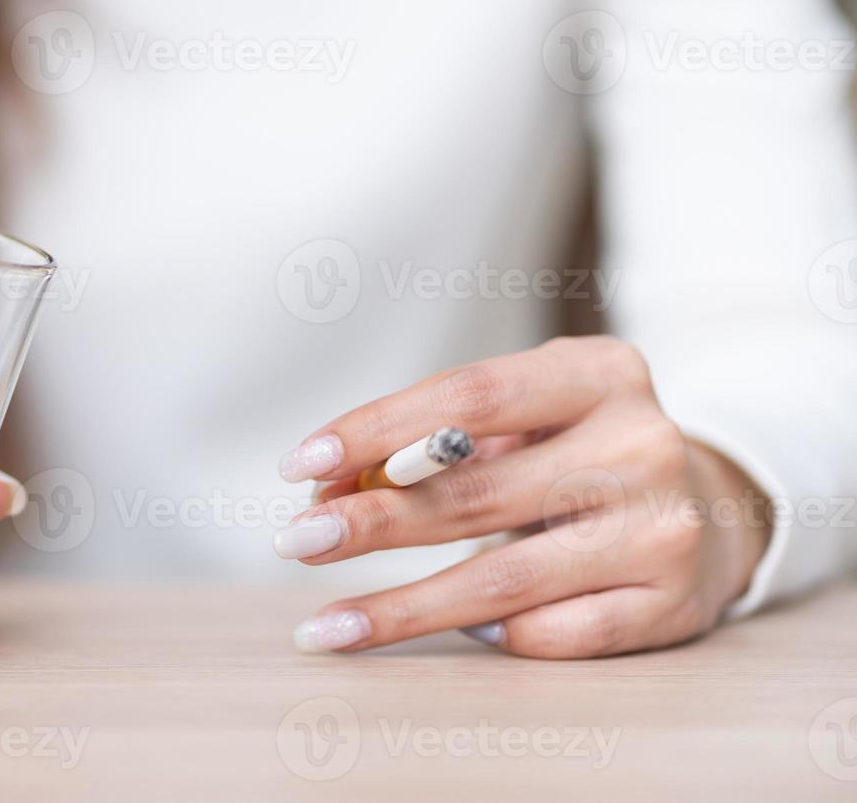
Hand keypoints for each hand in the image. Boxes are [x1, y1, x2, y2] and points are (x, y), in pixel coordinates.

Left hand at [274, 336, 771, 658]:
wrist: (714, 508)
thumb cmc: (581, 451)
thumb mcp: (529, 415)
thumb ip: (440, 438)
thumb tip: (327, 485)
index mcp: (600, 373)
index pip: (470, 395)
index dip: (376, 429)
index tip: (299, 465)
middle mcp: (642, 445)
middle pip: (475, 491)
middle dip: (370, 521)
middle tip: (295, 539)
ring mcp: (662, 530)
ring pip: (501, 580)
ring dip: (399, 606)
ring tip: (328, 624)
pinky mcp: (671, 606)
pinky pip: (549, 635)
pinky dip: (486, 634)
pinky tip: (445, 630)